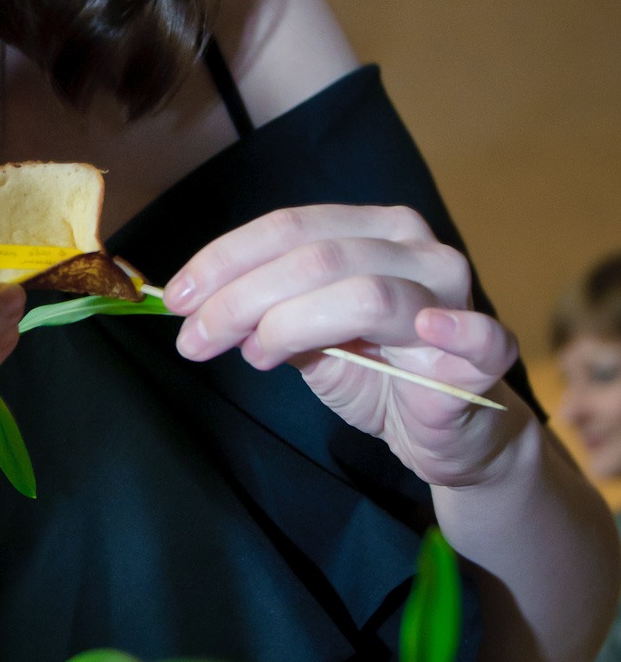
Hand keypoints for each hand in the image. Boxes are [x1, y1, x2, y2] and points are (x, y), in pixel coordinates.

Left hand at [164, 205, 522, 487]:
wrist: (449, 433)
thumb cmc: (380, 376)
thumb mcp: (310, 340)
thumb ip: (267, 315)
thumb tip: (198, 309)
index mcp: (373, 231)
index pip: (290, 227)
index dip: (226, 259)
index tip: (175, 298)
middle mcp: (416, 249)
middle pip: (316, 258)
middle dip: (240, 298)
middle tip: (193, 340)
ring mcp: (454, 295)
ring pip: (364, 293)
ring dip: (291, 323)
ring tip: (255, 356)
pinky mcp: (486, 351)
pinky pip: (476, 333)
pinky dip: (452, 327)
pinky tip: (426, 328)